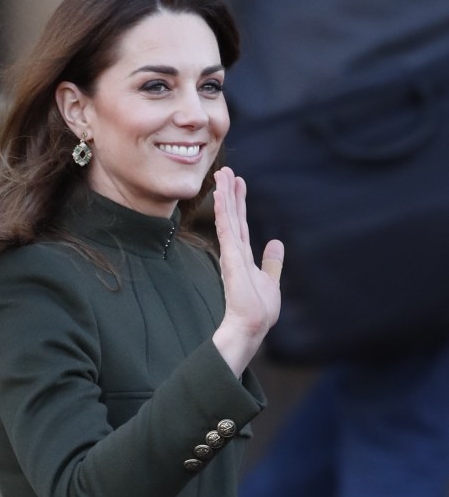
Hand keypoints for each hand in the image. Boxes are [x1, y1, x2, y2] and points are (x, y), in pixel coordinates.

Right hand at [211, 167, 283, 375]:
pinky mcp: (232, 258)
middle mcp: (236, 252)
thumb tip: (276, 242)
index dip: (238, 203)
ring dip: (224, 196)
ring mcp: (232, 254)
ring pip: (227, 218)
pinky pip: (227, 229)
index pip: (240, 224)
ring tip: (221, 174)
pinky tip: (221, 195)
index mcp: (244, 257)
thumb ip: (272, 262)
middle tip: (225, 170)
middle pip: (231, 216)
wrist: (251, 326)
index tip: (238, 183)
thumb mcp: (271, 280)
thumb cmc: (259, 310)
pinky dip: (224, 211)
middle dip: (229, 193)